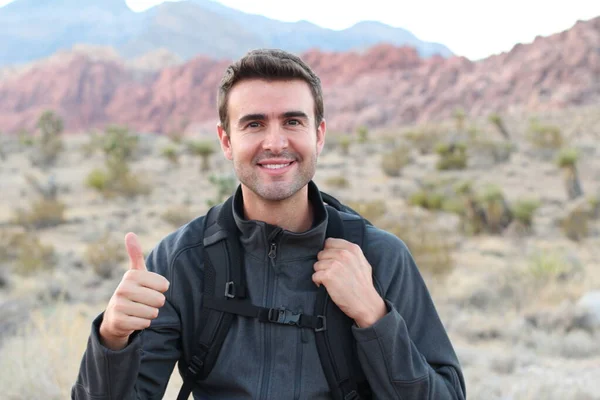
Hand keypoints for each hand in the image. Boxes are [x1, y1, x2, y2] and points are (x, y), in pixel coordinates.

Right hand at [98, 232, 169, 349]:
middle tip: (144, 301)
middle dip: (156, 303)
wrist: (115, 316)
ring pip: (153, 312)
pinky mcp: (119, 321)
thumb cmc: (132, 291)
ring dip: (149, 314)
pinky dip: (143, 323)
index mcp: (131, 275)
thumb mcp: (136, 273)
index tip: (149, 289)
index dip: (161, 290)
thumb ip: (136, 254)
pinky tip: (134, 319)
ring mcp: (119, 305)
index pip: (163, 285)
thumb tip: (130, 233)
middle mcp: (123, 288)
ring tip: (139, 310)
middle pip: (159, 300)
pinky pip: (145, 323)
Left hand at [313, 238, 385, 327]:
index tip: (332, 262)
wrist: (366, 303)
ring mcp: (335, 264)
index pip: (329, 242)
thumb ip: (350, 253)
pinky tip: (327, 287)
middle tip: (333, 274)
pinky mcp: (328, 276)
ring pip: (316, 265)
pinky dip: (318, 282)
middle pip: (321, 254)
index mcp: (352, 248)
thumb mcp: (362, 263)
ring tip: (332, 281)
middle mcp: (343, 254)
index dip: (328, 253)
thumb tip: (335, 248)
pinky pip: (315, 276)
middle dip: (324, 264)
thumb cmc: (363, 285)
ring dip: (321, 274)